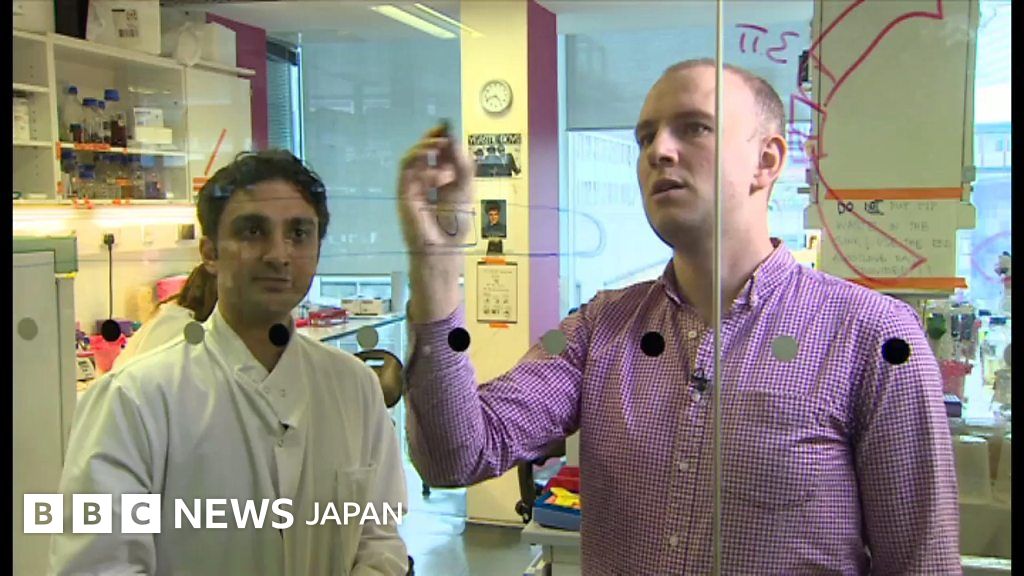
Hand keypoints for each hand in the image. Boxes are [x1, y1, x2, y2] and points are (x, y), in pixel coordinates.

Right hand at [397, 124, 475, 253]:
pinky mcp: (404, 192)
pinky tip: (439, 173)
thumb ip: (463, 165)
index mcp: (440, 178)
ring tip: (439, 145)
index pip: (437, 152)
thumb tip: (454, 140)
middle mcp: (424, 180)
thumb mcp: (466, 188)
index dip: (440, 138)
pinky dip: (422, 165)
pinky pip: (407, 170)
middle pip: (421, 151)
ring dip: (424, 147)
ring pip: (411, 157)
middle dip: (430, 138)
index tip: (447, 127)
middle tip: (441, 131)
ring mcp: (412, 186)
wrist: (444, 247)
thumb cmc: (456, 222)